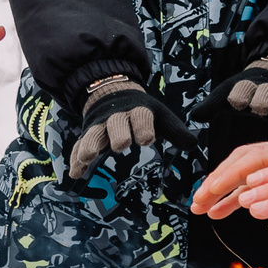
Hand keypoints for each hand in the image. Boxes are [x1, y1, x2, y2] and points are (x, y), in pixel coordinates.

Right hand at [66, 78, 196, 179]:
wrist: (113, 94)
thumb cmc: (142, 112)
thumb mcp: (160, 116)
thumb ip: (176, 131)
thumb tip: (193, 144)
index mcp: (138, 111)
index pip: (141, 116)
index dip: (144, 127)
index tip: (147, 139)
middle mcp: (117, 117)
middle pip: (116, 124)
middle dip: (118, 134)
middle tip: (121, 145)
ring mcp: (100, 126)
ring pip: (94, 134)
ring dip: (91, 145)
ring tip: (88, 158)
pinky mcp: (87, 135)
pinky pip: (79, 146)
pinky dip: (76, 159)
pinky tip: (75, 173)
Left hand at [189, 57, 267, 155]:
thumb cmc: (249, 91)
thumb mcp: (229, 94)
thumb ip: (213, 106)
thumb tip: (195, 115)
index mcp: (248, 87)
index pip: (243, 88)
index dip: (241, 94)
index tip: (237, 102)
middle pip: (267, 94)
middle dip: (263, 100)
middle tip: (261, 108)